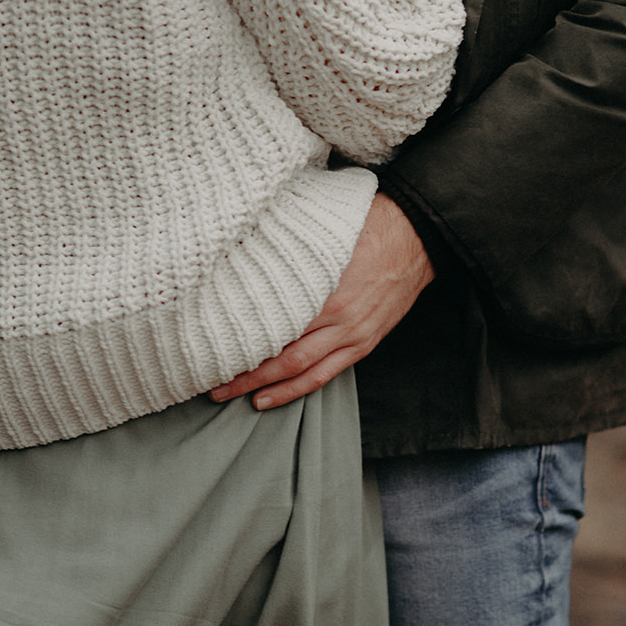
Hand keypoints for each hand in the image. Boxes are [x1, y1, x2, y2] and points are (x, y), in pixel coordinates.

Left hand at [210, 193, 432, 409]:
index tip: (210, 344)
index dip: (240, 338)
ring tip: (232, 396)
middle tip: (211, 384)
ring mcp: (352, 334)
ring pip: (301, 370)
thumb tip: (244, 247)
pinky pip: (326, 374)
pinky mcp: (363, 343)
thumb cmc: (367, 226)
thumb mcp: (323, 232)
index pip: (273, 322)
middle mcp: (338, 318)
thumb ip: (288, 248)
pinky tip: (270, 398)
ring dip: (265, 387)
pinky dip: (296, 389)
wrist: (416, 239)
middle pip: (282, 355)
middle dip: (245, 374)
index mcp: (324, 288)